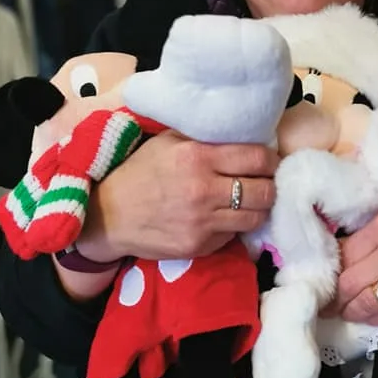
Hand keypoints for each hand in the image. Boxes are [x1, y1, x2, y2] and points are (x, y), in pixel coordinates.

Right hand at [77, 130, 278, 263]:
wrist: (107, 216)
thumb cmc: (139, 172)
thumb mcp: (167, 141)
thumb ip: (204, 136)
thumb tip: (242, 131)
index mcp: (197, 158)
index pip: (257, 158)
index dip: (270, 159)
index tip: (269, 160)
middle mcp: (203, 190)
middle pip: (264, 191)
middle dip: (270, 185)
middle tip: (265, 181)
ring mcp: (202, 223)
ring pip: (256, 217)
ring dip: (258, 208)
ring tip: (252, 201)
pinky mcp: (199, 246)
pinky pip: (233, 235)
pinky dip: (234, 226)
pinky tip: (224, 216)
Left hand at [328, 186, 377, 325]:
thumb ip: (375, 232)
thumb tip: (344, 252)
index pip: (342, 255)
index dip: (328, 270)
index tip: (320, 278)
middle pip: (348, 284)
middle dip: (333, 297)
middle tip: (323, 302)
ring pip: (366, 304)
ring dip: (350, 311)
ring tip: (342, 311)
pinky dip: (374, 318)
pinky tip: (368, 315)